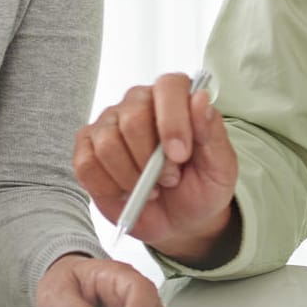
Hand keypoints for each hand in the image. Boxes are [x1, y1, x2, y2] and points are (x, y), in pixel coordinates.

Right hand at [73, 73, 239, 264]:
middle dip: (151, 159)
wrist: (181, 219)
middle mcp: (138, 102)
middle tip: (169, 180)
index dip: (172, 121)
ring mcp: (109, 124)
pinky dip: (109, 186)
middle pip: (132, 118)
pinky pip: (86, 164)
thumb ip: (211, 131)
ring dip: (131, 177)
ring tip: (151, 188)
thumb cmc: (201, 186)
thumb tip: (200, 99)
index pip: (169, 86)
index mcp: (174, 97)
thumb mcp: (220, 165)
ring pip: (107, 144)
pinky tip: (127, 192)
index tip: (180, 155)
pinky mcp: (87, 149)